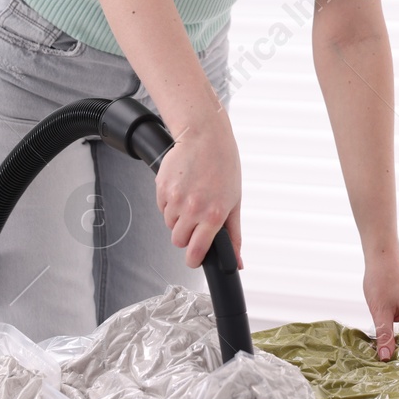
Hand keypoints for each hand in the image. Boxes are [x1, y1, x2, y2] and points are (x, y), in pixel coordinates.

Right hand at [155, 111, 242, 269]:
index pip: (195, 251)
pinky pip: (161, 208)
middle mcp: (192, 208)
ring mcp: (175, 198)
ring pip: (169, 224)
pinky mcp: (161, 188)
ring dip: (178, 218)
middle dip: (186, 236)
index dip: (194, 260)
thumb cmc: (223, 166)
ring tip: (191, 199)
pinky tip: (182, 189)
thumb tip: (237, 261)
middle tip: (196, 221)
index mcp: (213, 215)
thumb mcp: (234, 202)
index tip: (194, 259)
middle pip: (178, 241)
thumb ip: (233, 235)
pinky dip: (169, 204)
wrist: (205, 137)